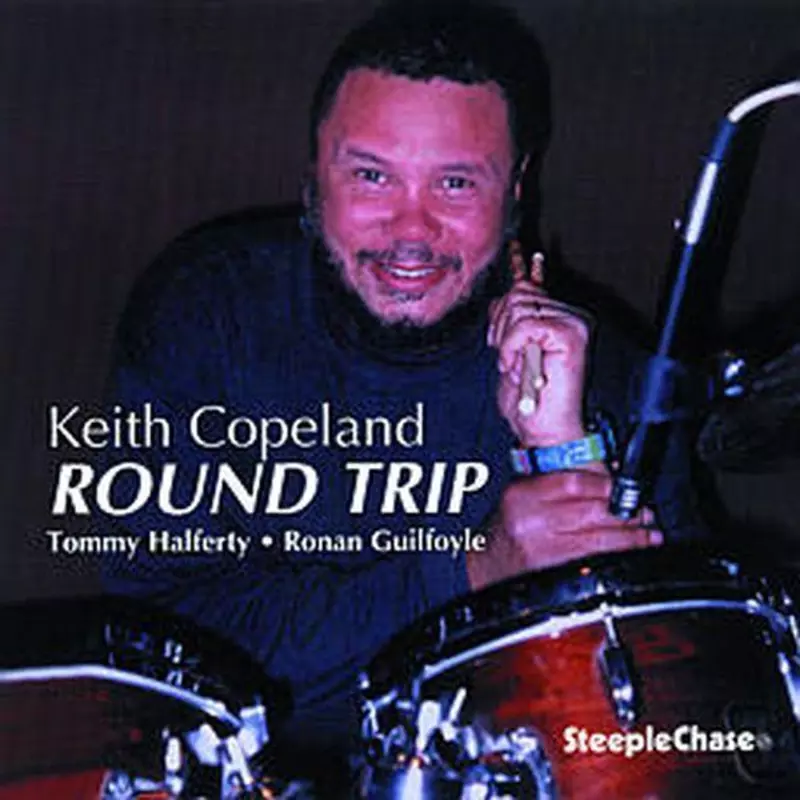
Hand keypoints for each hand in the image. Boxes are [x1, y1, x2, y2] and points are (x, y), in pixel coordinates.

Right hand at [467, 468, 662, 588]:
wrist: (485, 564)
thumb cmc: (510, 528)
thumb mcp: (524, 497)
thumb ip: (558, 487)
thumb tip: (609, 480)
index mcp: (522, 496)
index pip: (574, 482)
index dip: (606, 484)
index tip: (625, 486)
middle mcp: (530, 523)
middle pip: (592, 511)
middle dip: (626, 512)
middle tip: (645, 511)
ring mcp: (542, 551)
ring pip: (599, 540)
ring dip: (631, 537)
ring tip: (648, 534)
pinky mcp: (553, 576)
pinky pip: (595, 562)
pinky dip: (618, 556)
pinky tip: (632, 552)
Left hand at [488, 280, 590, 446]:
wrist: (544, 431)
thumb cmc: (530, 400)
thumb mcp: (513, 348)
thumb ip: (516, 316)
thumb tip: (519, 280)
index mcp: (561, 318)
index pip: (526, 288)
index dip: (505, 300)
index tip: (507, 295)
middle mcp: (572, 317)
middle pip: (518, 294)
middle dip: (501, 329)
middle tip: (510, 361)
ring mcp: (574, 323)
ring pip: (518, 307)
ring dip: (506, 342)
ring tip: (518, 367)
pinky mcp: (570, 334)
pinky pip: (524, 324)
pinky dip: (511, 347)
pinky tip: (517, 367)